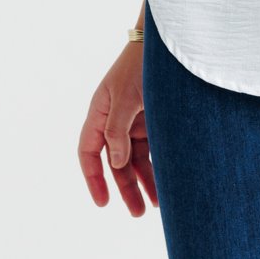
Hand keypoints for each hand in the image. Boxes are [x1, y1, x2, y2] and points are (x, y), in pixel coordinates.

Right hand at [79, 37, 158, 215]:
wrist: (170, 45)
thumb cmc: (142, 66)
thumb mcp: (126, 97)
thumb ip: (118, 130)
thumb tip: (117, 164)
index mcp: (100, 113)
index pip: (89, 152)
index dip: (93, 178)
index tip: (102, 202)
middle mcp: (115, 120)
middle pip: (116, 162)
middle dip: (125, 188)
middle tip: (136, 212)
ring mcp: (136, 121)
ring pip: (137, 159)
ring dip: (145, 181)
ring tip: (158, 204)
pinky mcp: (156, 121)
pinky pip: (154, 150)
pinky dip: (160, 167)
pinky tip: (169, 184)